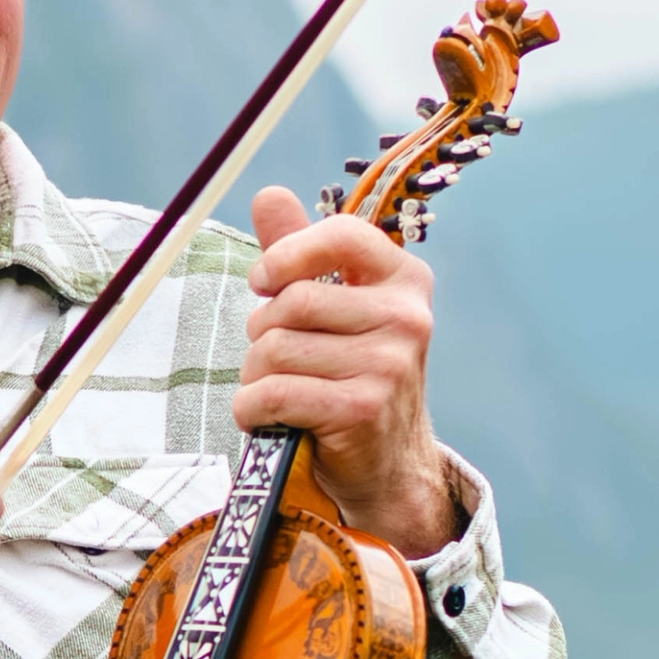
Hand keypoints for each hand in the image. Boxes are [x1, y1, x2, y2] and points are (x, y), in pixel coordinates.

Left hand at [238, 185, 460, 554]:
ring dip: (254, 376)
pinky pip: (273, 393)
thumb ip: (302, 254)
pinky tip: (267, 418)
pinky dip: (252, 409)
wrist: (386, 464)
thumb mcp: (334, 310)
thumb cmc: (350, 376)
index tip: (264, 281)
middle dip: (262, 332)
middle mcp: (407, 316)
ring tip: (276, 391)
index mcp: (404, 279)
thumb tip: (269, 194)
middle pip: (292, 301)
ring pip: (274, 349)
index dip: (288, 253)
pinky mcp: (363, 407)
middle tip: (274, 359)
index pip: (341, 234)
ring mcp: (389, 363)